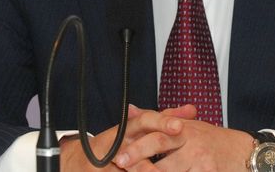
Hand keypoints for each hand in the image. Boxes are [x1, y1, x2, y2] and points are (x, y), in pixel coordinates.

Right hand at [59, 104, 194, 170]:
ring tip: (160, 171)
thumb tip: (192, 110)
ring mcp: (109, 161)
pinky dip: (141, 171)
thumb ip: (164, 120)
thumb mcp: (139, 130)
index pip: (145, 120)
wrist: (82, 163)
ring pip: (133, 165)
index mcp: (128, 128)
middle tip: (178, 141)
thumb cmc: (117, 145)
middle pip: (140, 144)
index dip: (162, 122)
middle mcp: (118, 143)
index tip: (181, 125)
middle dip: (157, 144)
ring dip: (147, 168)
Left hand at [113, 105, 253, 171]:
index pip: (156, 133)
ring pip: (169, 170)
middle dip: (138, 159)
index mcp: (183, 128)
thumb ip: (160, 120)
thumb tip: (130, 110)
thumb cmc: (213, 141)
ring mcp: (199, 158)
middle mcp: (190, 140)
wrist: (244, 152)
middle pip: (159, 146)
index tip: (119, 155)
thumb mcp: (188, 126)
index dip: (136, 145)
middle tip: (122, 166)